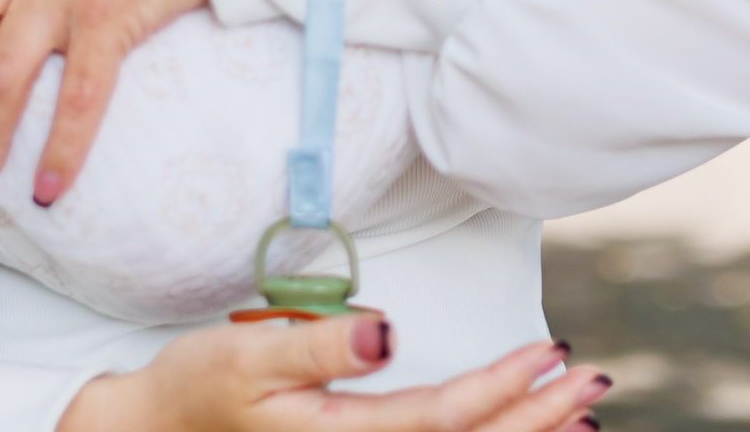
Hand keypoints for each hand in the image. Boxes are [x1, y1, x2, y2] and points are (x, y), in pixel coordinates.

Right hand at [62, 318, 609, 431]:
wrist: (154, 430)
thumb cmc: (199, 386)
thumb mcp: (249, 356)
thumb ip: (320, 343)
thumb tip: (386, 328)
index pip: (443, 418)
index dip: (501, 387)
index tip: (551, 351)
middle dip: (537, 419)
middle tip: (595, 381)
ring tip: (581, 414)